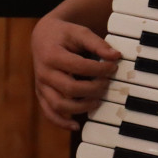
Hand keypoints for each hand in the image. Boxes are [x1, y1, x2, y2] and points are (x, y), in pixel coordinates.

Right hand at [31, 15, 120, 130]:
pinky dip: (62, 122)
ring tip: (97, 101)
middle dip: (94, 89)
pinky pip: (49, 113)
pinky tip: (76, 125)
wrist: (42, 37)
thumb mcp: (80, 32)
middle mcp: (44, 73)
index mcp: (52, 55)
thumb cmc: (64, 34)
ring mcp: (41, 86)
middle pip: (70, 89)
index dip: (100, 69)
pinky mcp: (41, 94)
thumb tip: (115, 56)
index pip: (80, 67)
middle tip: (107, 83)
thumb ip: (97, 43)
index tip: (114, 66)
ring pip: (59, 105)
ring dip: (81, 107)